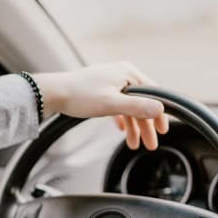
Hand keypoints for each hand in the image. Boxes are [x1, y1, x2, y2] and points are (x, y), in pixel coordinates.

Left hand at [32, 62, 168, 149]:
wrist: (54, 93)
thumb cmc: (80, 96)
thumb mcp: (111, 103)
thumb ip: (137, 107)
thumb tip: (160, 109)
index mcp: (128, 73)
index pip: (153, 94)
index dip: (159, 114)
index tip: (163, 130)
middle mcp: (122, 74)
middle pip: (142, 102)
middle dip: (146, 125)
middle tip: (151, 145)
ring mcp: (112, 81)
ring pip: (130, 106)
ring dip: (134, 126)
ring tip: (135, 145)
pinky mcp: (102, 89)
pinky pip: (118, 105)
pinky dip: (122, 118)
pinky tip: (122, 130)